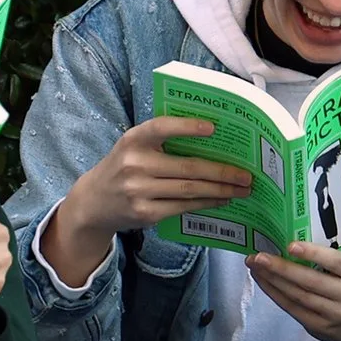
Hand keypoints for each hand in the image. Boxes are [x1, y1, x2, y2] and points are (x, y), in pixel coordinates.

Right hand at [43, 117, 253, 283]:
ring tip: (241, 189)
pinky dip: (206, 204)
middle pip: (188, 168)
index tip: (213, 128)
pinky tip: (221, 200)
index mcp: (133, 140)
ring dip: (220, 190)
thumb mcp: (134, 147)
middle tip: (246, 174)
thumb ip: (162, 141)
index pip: (161, 128)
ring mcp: (138, 191)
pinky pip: (182, 207)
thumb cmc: (124, 167)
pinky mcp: (145, 214)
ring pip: (189, 190)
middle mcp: (134, 164)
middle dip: (222, 172)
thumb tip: (212, 142)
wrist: (94, 201)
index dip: (187, 127)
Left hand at [247, 242, 340, 340]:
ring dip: (272, 280)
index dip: (313, 254)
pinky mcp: (319, 327)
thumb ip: (330, 258)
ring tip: (255, 266)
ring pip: (298, 295)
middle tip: (259, 256)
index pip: (336, 262)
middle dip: (281, 268)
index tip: (290, 245)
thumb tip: (289, 242)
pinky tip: (263, 281)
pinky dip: (274, 293)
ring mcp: (334, 314)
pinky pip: (292, 308)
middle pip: (310, 281)